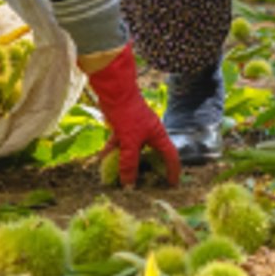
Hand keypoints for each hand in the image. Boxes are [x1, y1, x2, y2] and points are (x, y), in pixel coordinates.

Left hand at [83, 43, 181, 187]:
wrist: (114, 91)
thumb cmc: (128, 113)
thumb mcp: (129, 140)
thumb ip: (129, 162)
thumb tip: (129, 184)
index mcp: (158, 135)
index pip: (170, 155)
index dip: (173, 170)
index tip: (172, 184)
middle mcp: (149, 134)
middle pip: (151, 155)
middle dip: (147, 170)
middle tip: (145, 185)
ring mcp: (135, 130)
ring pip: (133, 151)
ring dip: (126, 163)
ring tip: (120, 178)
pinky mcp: (123, 127)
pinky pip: (119, 144)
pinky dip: (112, 152)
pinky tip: (101, 160)